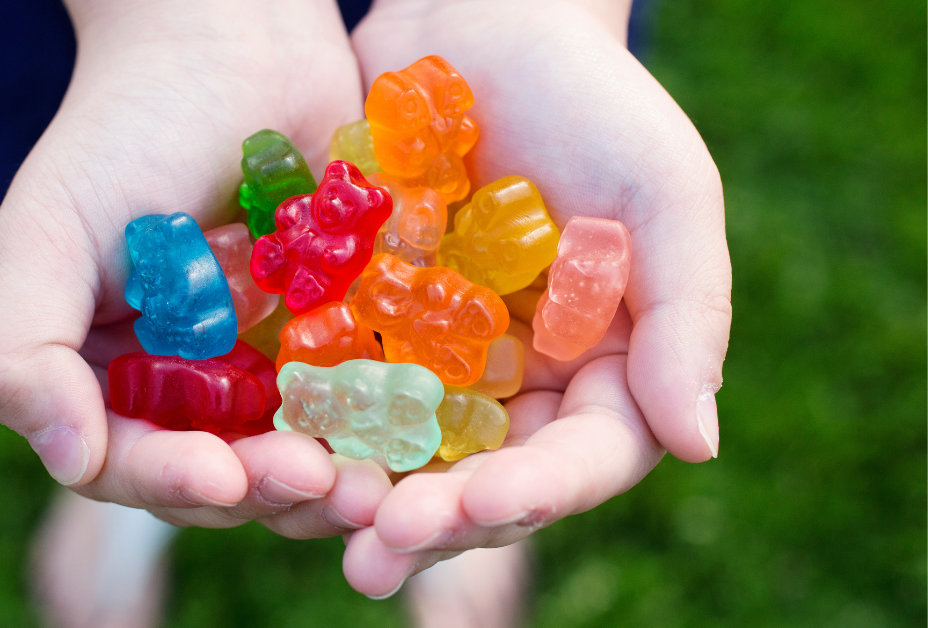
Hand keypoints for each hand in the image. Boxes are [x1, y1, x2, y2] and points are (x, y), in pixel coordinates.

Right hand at [0, 0, 389, 536]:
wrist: (233, 44)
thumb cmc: (125, 129)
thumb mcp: (44, 231)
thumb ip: (19, 350)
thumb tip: (67, 460)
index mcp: (108, 380)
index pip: (131, 462)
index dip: (173, 481)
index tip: (222, 475)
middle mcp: (190, 390)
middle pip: (226, 476)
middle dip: (270, 490)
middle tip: (323, 485)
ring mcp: (269, 369)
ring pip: (302, 455)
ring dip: (338, 479)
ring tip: (379, 484)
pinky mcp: (339, 341)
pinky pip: (365, 401)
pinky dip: (387, 425)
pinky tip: (418, 432)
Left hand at [342, 0, 731, 595]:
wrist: (484, 25)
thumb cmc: (593, 101)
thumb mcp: (663, 191)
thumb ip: (687, 314)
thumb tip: (699, 445)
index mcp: (604, 372)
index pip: (577, 460)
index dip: (526, 496)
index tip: (466, 508)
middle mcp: (517, 388)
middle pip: (480, 481)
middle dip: (429, 521)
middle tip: (371, 553)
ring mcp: (435, 365)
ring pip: (399, 454)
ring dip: (353, 492)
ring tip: (305, 510)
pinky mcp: (364, 327)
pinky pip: (333, 386)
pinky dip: (302, 420)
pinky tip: (260, 443)